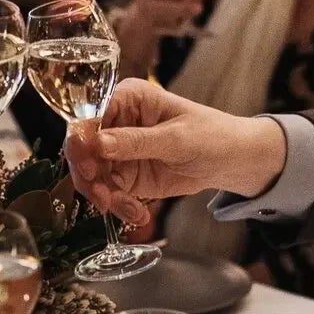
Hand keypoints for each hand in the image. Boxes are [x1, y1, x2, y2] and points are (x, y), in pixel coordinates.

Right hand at [65, 79, 285, 226]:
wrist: (231, 160)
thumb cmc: (211, 135)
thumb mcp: (176, 138)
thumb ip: (136, 141)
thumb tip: (98, 143)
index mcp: (127, 98)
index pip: (90, 116)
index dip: (82, 141)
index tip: (88, 166)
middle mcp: (116, 122)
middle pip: (84, 149)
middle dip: (91, 176)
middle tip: (104, 197)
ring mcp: (118, 151)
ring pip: (93, 176)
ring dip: (106, 197)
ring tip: (130, 210)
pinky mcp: (125, 175)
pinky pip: (110, 193)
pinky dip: (120, 207)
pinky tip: (139, 216)